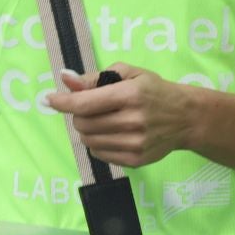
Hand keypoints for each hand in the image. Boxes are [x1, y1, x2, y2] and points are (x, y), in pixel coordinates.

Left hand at [45, 65, 195, 167]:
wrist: (186, 118)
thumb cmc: (154, 90)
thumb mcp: (129, 73)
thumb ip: (95, 77)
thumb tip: (65, 79)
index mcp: (130, 94)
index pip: (85, 103)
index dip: (63, 102)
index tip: (49, 100)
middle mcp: (133, 120)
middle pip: (83, 124)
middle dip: (79, 115)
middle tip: (90, 108)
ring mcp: (135, 143)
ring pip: (89, 141)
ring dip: (87, 130)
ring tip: (102, 121)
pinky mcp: (135, 160)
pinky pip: (100, 154)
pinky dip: (98, 143)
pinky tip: (111, 134)